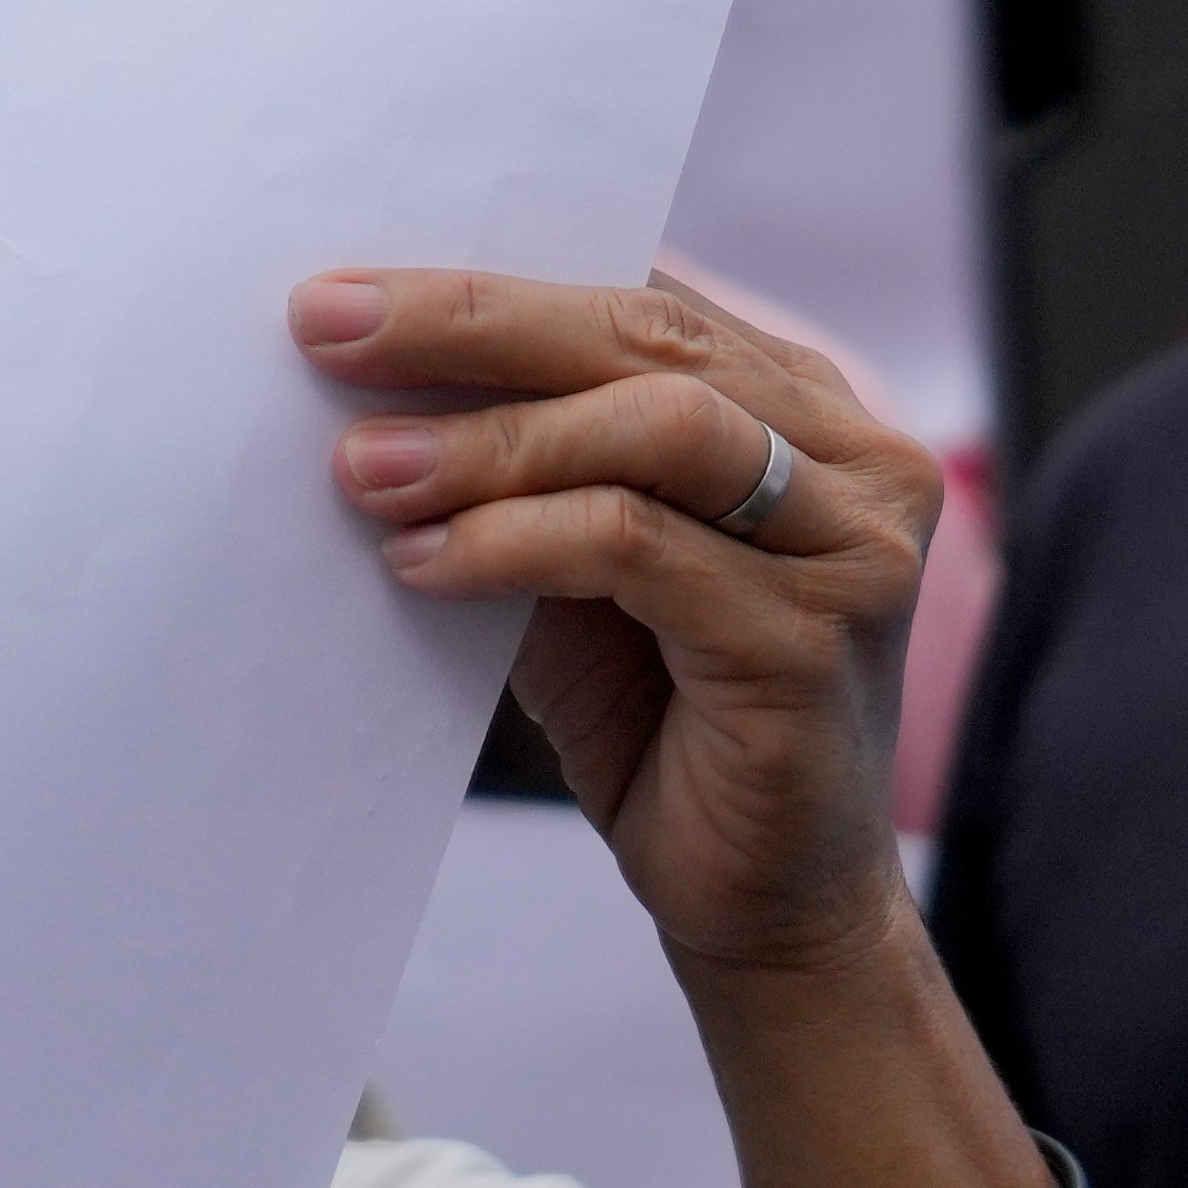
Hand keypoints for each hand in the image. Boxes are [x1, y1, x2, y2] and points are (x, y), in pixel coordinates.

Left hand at [293, 268, 940, 987]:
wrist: (767, 900)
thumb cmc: (671, 719)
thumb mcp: (591, 559)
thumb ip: (542, 460)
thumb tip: (379, 363)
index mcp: (814, 417)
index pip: (646, 305)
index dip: (491, 287)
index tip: (343, 296)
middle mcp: (861, 467)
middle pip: (653, 343)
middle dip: (473, 324)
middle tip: (326, 330)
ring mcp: (854, 553)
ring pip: (656, 429)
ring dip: (487, 443)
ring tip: (362, 471)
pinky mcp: (812, 642)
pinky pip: (635, 546)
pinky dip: (511, 540)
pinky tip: (422, 564)